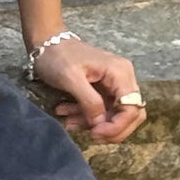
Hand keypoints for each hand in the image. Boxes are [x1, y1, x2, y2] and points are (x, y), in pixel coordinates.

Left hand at [31, 37, 145, 141]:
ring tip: (68, 122)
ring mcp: (114, 84)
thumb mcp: (70, 79)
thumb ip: (89, 102)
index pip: (132, 108)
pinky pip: (102, 110)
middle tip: (91, 136)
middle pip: (130, 114)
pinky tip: (66, 114)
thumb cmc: (58, 56)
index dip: (117, 126)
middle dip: (111, 129)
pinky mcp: (103, 90)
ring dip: (93, 124)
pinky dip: (86, 117)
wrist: (46, 43)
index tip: (96, 133)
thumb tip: (100, 125)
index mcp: (120, 73)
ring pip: (114, 115)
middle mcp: (123, 78)